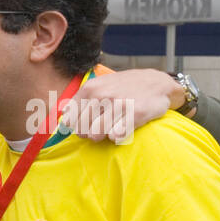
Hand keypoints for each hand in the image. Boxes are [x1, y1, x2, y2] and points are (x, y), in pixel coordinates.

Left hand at [61, 69, 178, 142]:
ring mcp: (118, 105)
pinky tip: (124, 126)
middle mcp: (102, 95)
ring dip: (104, 134)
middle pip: (82, 131)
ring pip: (96, 135)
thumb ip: (79, 101)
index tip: (88, 124)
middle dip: (90, 132)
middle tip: (104, 124)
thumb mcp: (98, 86)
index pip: (70, 121)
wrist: (158, 83)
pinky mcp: (135, 114)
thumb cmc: (124, 87)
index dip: (77, 126)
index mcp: (90, 89)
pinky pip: (116, 137)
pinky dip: (118, 136)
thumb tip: (62, 115)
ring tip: (114, 124)